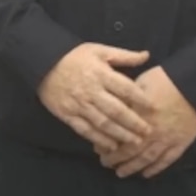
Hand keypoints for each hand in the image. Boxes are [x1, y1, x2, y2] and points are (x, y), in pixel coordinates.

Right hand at [37, 43, 154, 151]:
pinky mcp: (67, 114)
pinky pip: (85, 129)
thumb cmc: (73, 56)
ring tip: (135, 142)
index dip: (142, 100)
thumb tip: (146, 55)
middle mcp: (91, 91)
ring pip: (103, 123)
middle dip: (134, 123)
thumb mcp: (99, 50)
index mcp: (101, 74)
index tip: (154, 108)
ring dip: (120, 134)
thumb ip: (123, 55)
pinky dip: (99, 139)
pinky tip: (111, 145)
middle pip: (117, 111)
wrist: (41, 62)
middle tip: (148, 132)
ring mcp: (79, 104)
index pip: (126, 89)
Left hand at [95, 66, 195, 178]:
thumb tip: (112, 110)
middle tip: (105, 162)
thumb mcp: (138, 84)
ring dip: (132, 167)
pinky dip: (156, 168)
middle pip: (130, 150)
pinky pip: (167, 160)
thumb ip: (125, 100)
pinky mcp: (181, 143)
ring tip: (121, 172)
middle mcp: (151, 131)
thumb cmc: (164, 80)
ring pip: (146, 158)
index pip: (118, 135)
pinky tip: (147, 173)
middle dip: (115, 158)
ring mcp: (167, 139)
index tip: (96, 148)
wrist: (195, 85)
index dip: (106, 143)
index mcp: (138, 116)